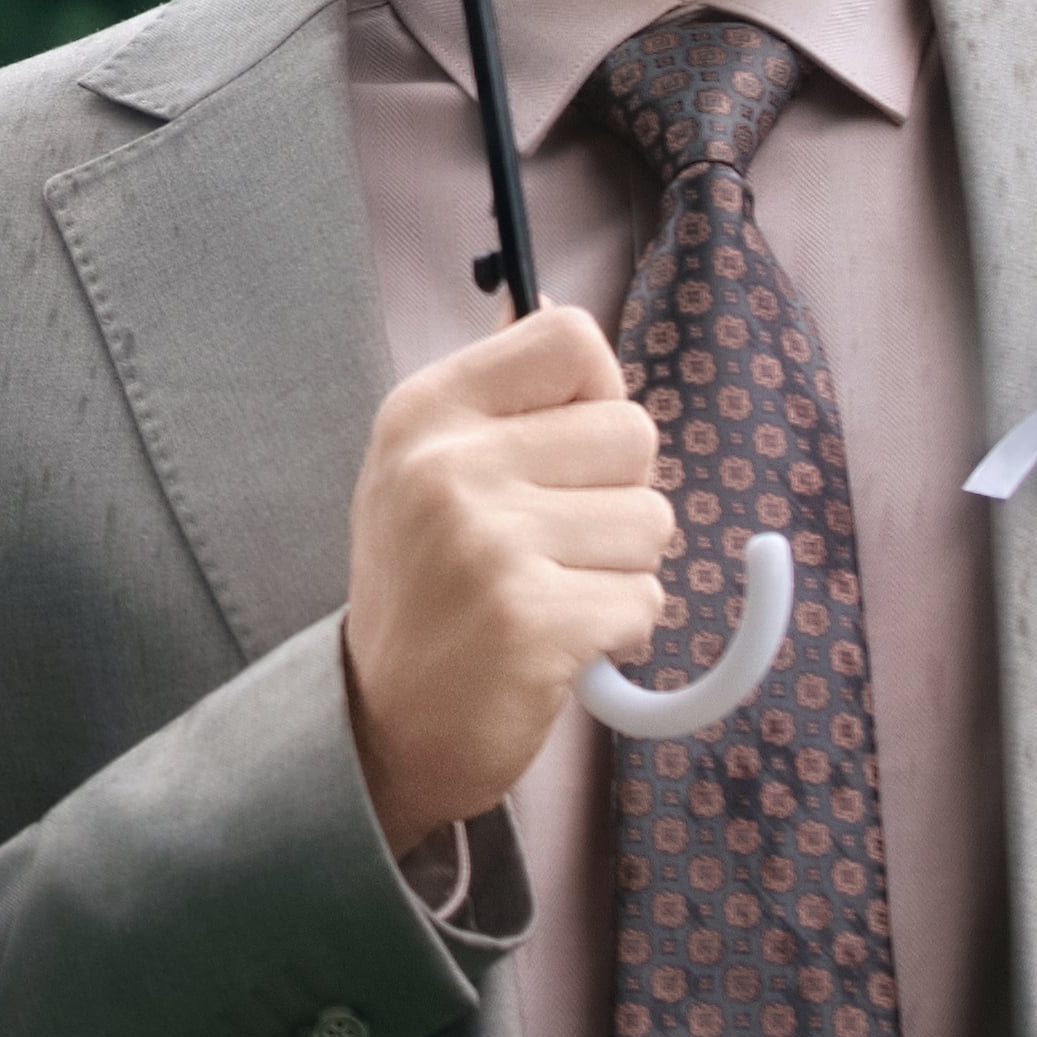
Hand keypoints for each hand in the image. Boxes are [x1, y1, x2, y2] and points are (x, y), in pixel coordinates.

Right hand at [341, 313, 673, 861]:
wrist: (384, 725)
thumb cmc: (429, 589)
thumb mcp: (428, 469)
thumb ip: (501, 399)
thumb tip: (565, 310)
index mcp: (424, 413)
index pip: (569, 339)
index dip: (597, 395)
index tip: (565, 452)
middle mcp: (448, 466)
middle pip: (633, 431)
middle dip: (619, 495)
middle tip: (555, 545)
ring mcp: (489, 544)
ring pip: (652, 520)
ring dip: (622, 568)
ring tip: (552, 595)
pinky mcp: (533, 622)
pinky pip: (645, 599)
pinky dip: (620, 630)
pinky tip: (559, 644)